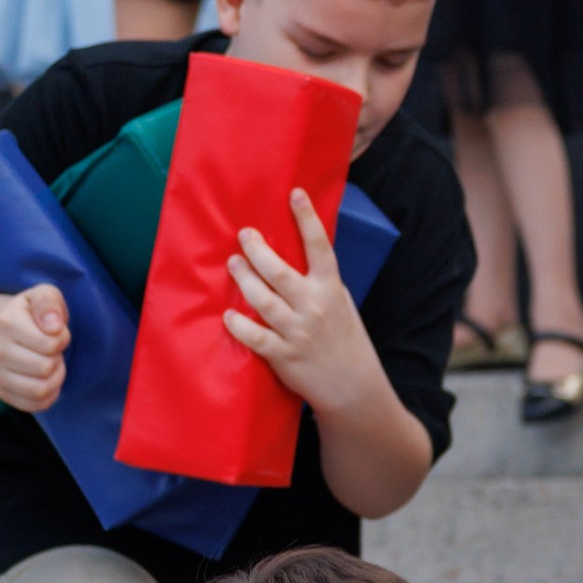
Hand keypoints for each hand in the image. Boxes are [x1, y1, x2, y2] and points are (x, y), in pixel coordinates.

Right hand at [0, 281, 69, 412]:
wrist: (8, 332)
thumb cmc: (33, 314)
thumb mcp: (44, 296)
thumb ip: (49, 303)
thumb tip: (53, 326)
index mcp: (6, 322)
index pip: (50, 343)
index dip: (62, 339)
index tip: (56, 332)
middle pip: (45, 368)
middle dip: (58, 359)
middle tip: (53, 351)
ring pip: (40, 390)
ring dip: (56, 379)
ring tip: (52, 365)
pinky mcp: (1, 392)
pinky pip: (35, 405)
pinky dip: (49, 395)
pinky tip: (47, 380)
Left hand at [223, 190, 376, 412]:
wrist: (354, 388)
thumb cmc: (344, 340)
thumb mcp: (341, 304)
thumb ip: (319, 282)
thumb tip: (295, 253)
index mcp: (331, 289)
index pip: (319, 247)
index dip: (306, 218)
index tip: (294, 193)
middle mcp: (314, 307)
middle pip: (280, 271)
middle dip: (258, 249)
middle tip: (245, 234)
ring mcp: (298, 332)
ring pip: (263, 300)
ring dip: (244, 279)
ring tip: (233, 263)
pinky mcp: (284, 356)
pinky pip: (256, 337)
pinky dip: (239, 326)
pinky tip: (228, 316)